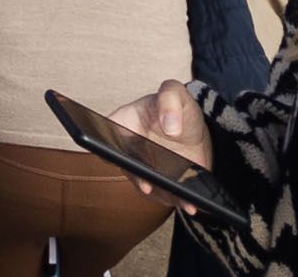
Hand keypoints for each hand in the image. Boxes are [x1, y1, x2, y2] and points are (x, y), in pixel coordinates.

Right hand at [108, 82, 214, 205]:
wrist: (195, 133)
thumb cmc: (177, 109)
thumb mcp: (175, 94)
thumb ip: (170, 98)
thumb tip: (170, 127)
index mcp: (122, 125)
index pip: (103, 137)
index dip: (104, 147)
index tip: (112, 155)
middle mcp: (127, 152)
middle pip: (126, 167)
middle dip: (137, 178)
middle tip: (148, 186)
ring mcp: (143, 171)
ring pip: (149, 186)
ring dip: (163, 194)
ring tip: (181, 198)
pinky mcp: (160, 186)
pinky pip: (166, 195)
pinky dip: (178, 200)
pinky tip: (191, 203)